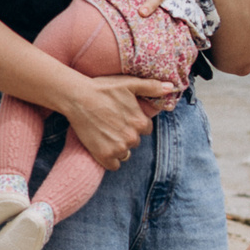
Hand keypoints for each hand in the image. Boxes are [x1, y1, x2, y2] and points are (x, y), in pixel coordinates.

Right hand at [61, 73, 176, 168]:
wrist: (78, 98)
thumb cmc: (103, 88)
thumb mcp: (130, 83)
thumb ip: (152, 87)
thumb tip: (171, 87)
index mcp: (140, 122)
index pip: (145, 129)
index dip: (135, 123)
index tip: (123, 117)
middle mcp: (132, 137)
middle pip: (135, 141)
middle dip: (126, 134)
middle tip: (111, 124)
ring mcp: (118, 148)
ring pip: (125, 153)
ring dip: (118, 147)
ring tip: (105, 134)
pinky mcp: (104, 155)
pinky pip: (114, 165)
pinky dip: (110, 159)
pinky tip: (102, 147)